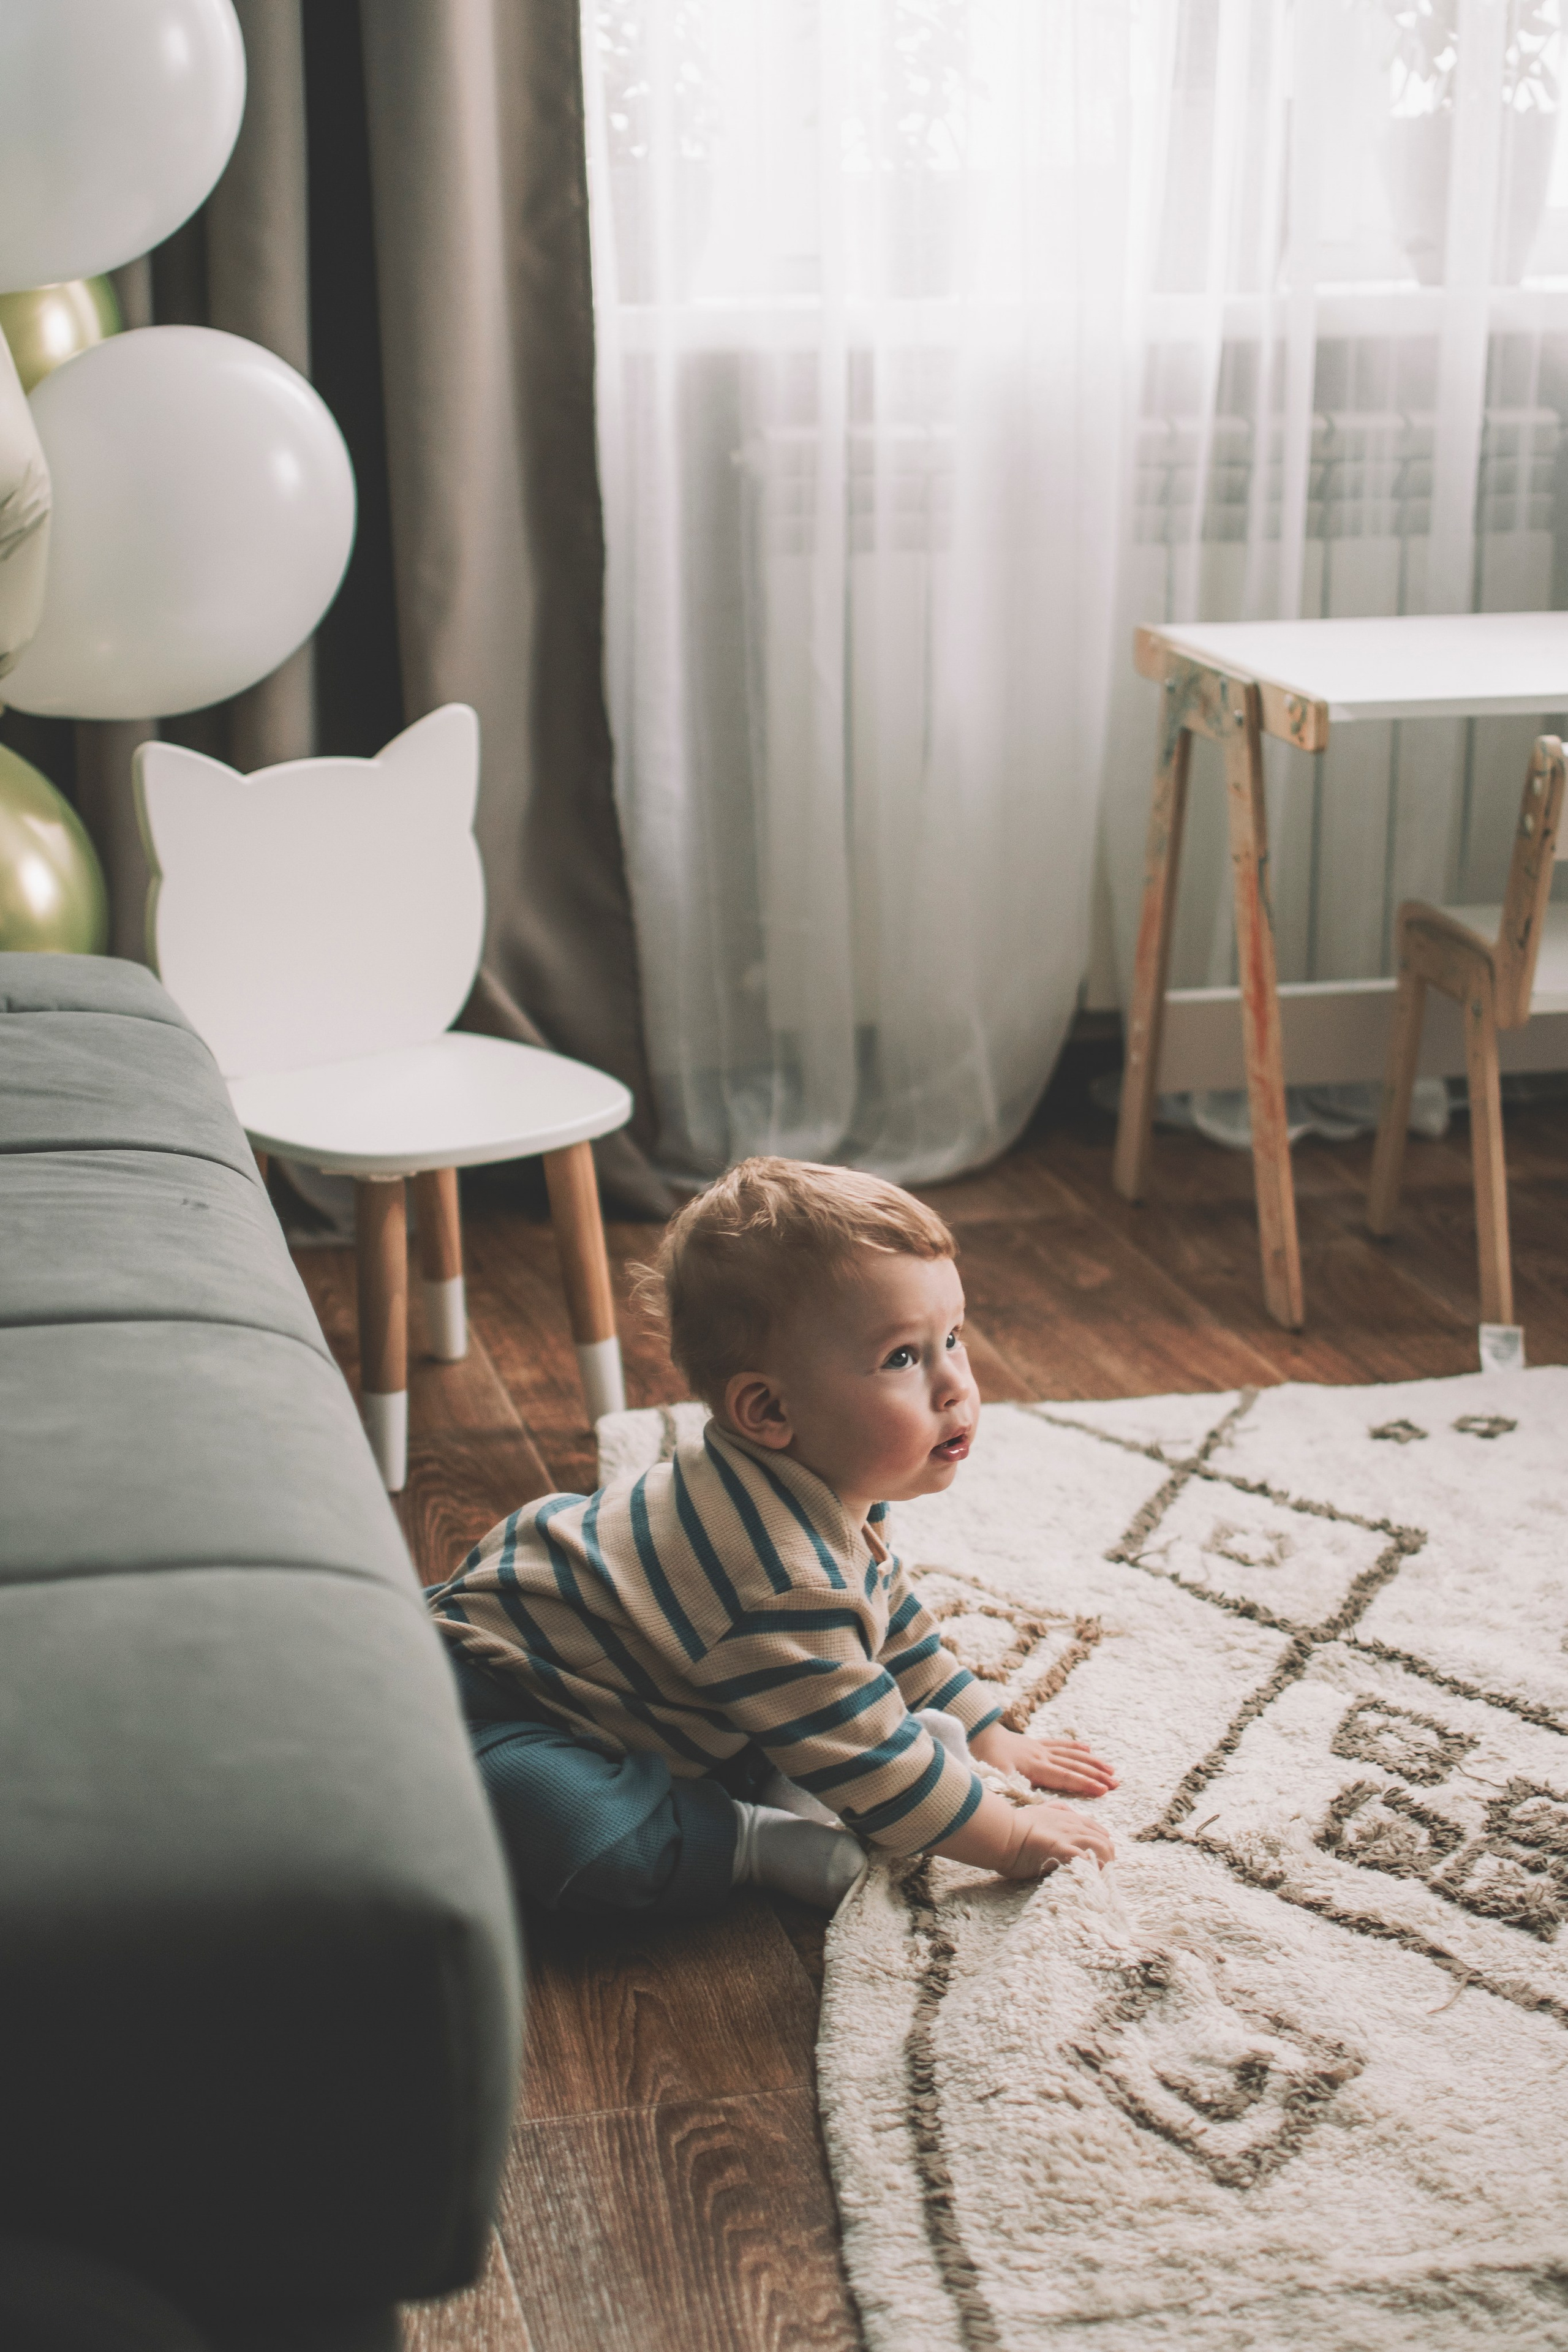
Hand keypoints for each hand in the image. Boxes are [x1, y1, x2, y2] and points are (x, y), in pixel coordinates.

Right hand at [932, 1786, 1114, 1877]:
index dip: (1102, 1841)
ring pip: (1102, 1847)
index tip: (1102, 1855)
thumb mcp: (1037, 1810)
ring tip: (1100, 1877)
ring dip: (1105, 1863)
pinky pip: (1088, 1860)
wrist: (1000, 1832)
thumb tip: (1066, 1810)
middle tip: (1103, 1870)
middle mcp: (1071, 1824)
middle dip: (1108, 1854)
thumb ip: (1054, 1809)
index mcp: (1065, 1816)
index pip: (1095, 1827)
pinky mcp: (1063, 1850)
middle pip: (1103, 1838)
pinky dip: (1093, 1870)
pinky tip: (1091, 1879)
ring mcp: (1069, 1836)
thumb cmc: (1013, 1826)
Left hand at [969, 1720, 1117, 1795]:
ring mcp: (1039, 1748)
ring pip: (1072, 1755)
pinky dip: (1074, 1747)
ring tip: (1111, 1769)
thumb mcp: (994, 1775)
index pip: (1065, 1777)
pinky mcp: (1034, 1743)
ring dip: (1092, 1762)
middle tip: (1116, 1783)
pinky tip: (1087, 1748)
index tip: (1104, 1790)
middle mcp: (1041, 1756)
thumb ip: (1010, 1784)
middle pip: (1074, 1766)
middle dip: (1097, 1774)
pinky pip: (1059, 1744)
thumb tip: (1024, 1795)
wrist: (976, 1734)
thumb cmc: (984, 1759)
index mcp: (1034, 1767)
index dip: (1085, 1783)